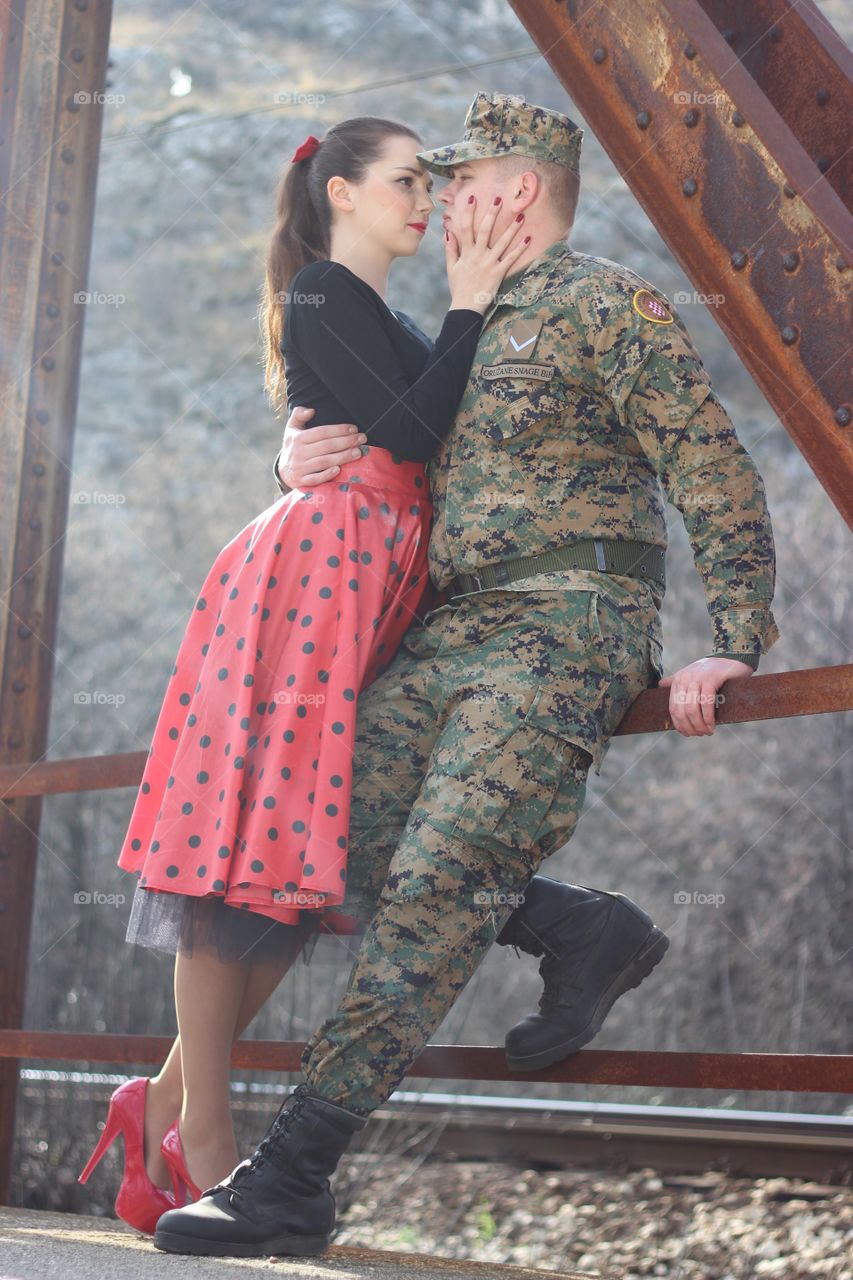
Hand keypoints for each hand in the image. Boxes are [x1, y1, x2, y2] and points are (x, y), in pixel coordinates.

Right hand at [278, 406, 366, 487]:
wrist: (283, 471)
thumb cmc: (293, 447)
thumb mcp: (291, 429)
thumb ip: (299, 415)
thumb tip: (311, 410)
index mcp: (298, 438)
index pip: (322, 432)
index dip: (339, 430)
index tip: (354, 428)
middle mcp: (299, 453)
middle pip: (327, 446)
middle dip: (346, 441)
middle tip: (362, 439)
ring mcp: (300, 468)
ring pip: (324, 461)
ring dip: (343, 457)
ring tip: (358, 452)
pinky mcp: (302, 481)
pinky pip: (315, 478)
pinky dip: (327, 474)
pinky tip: (339, 469)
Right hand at [445, 196, 529, 313]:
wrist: (466, 307)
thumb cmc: (458, 288)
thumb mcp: (451, 268)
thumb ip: (450, 250)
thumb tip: (447, 233)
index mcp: (466, 253)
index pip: (466, 228)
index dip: (469, 213)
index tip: (472, 198)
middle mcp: (477, 255)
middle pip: (484, 230)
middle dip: (491, 213)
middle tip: (499, 199)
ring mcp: (489, 264)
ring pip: (502, 242)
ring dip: (512, 228)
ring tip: (521, 215)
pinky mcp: (498, 273)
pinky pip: (511, 258)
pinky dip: (520, 248)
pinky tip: (528, 238)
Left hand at [658, 656, 753, 735]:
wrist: (734, 658)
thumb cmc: (713, 670)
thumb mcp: (692, 674)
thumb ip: (676, 680)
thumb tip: (660, 685)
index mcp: (678, 680)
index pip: (673, 708)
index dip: (679, 724)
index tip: (688, 733)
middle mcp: (684, 679)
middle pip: (682, 711)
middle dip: (690, 727)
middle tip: (701, 734)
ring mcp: (697, 678)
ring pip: (692, 709)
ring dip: (700, 725)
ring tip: (708, 731)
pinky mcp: (711, 679)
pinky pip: (706, 703)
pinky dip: (708, 717)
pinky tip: (712, 724)